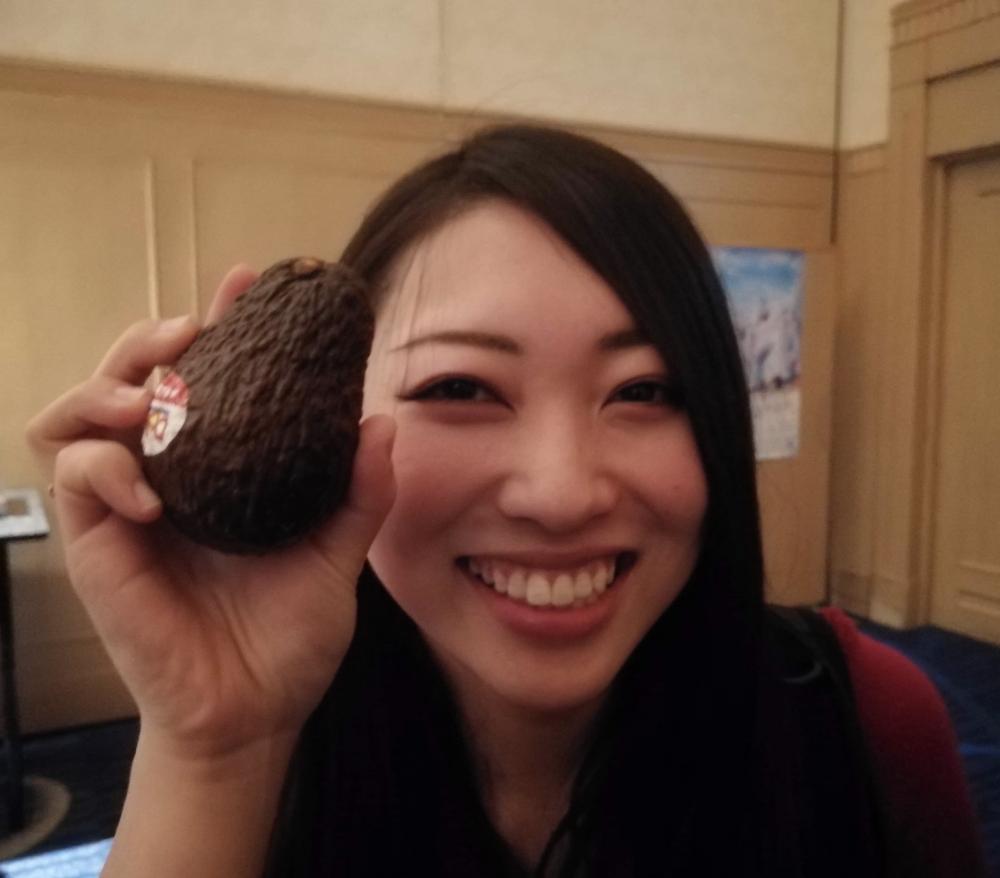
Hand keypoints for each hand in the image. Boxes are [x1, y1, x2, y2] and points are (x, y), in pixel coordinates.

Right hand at [26, 265, 394, 761]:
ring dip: (107, 386)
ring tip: (151, 395)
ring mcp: (127, 508)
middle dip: (149, 339)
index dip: (220, 325)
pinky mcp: (97, 546)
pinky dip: (104, 467)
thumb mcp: (337, 555)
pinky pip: (77, 480)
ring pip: (79, 413)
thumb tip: (384, 422)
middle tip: (190, 329)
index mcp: (223, 468)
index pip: (207, 380)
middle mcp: (170, 476)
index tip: (247, 284)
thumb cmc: (289, 636)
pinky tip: (150, 491)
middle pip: (131, 377)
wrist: (254, 714)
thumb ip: (359, 493)